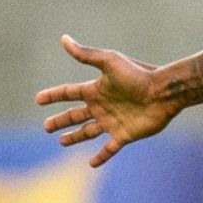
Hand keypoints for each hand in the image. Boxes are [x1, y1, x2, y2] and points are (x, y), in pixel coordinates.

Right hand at [35, 35, 180, 166]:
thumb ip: (86, 54)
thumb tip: (64, 39)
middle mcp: (103, 106)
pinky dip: (101, 157)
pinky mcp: (125, 135)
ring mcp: (113, 122)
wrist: (164, 92)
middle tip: (46, 127)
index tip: (38, 99)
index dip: (53, 95)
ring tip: (62, 142)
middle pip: (75, 115)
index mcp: (97, 90)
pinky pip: (109, 149)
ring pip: (88, 132)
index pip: (69, 93)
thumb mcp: (109, 62)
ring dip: (75, 137)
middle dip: (60, 121)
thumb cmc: (138, 75)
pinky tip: (91, 163)